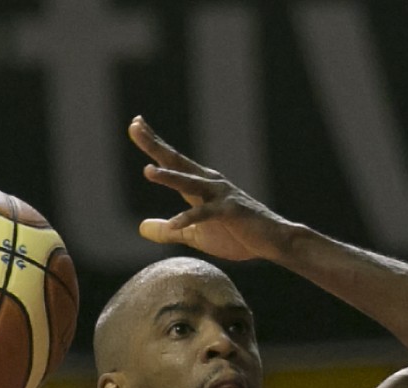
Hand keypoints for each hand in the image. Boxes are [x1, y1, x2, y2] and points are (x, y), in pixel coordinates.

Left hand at [130, 116, 295, 261]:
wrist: (273, 242)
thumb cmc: (237, 236)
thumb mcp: (196, 235)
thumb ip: (168, 231)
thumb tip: (140, 228)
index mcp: (201, 186)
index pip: (173, 162)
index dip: (154, 144)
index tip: (136, 125)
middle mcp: (210, 184)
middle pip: (177, 162)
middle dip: (156, 145)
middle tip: (135, 126)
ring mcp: (221, 196)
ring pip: (190, 184)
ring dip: (169, 178)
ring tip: (148, 171)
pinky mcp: (231, 212)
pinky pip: (206, 215)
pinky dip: (189, 219)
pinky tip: (173, 224)